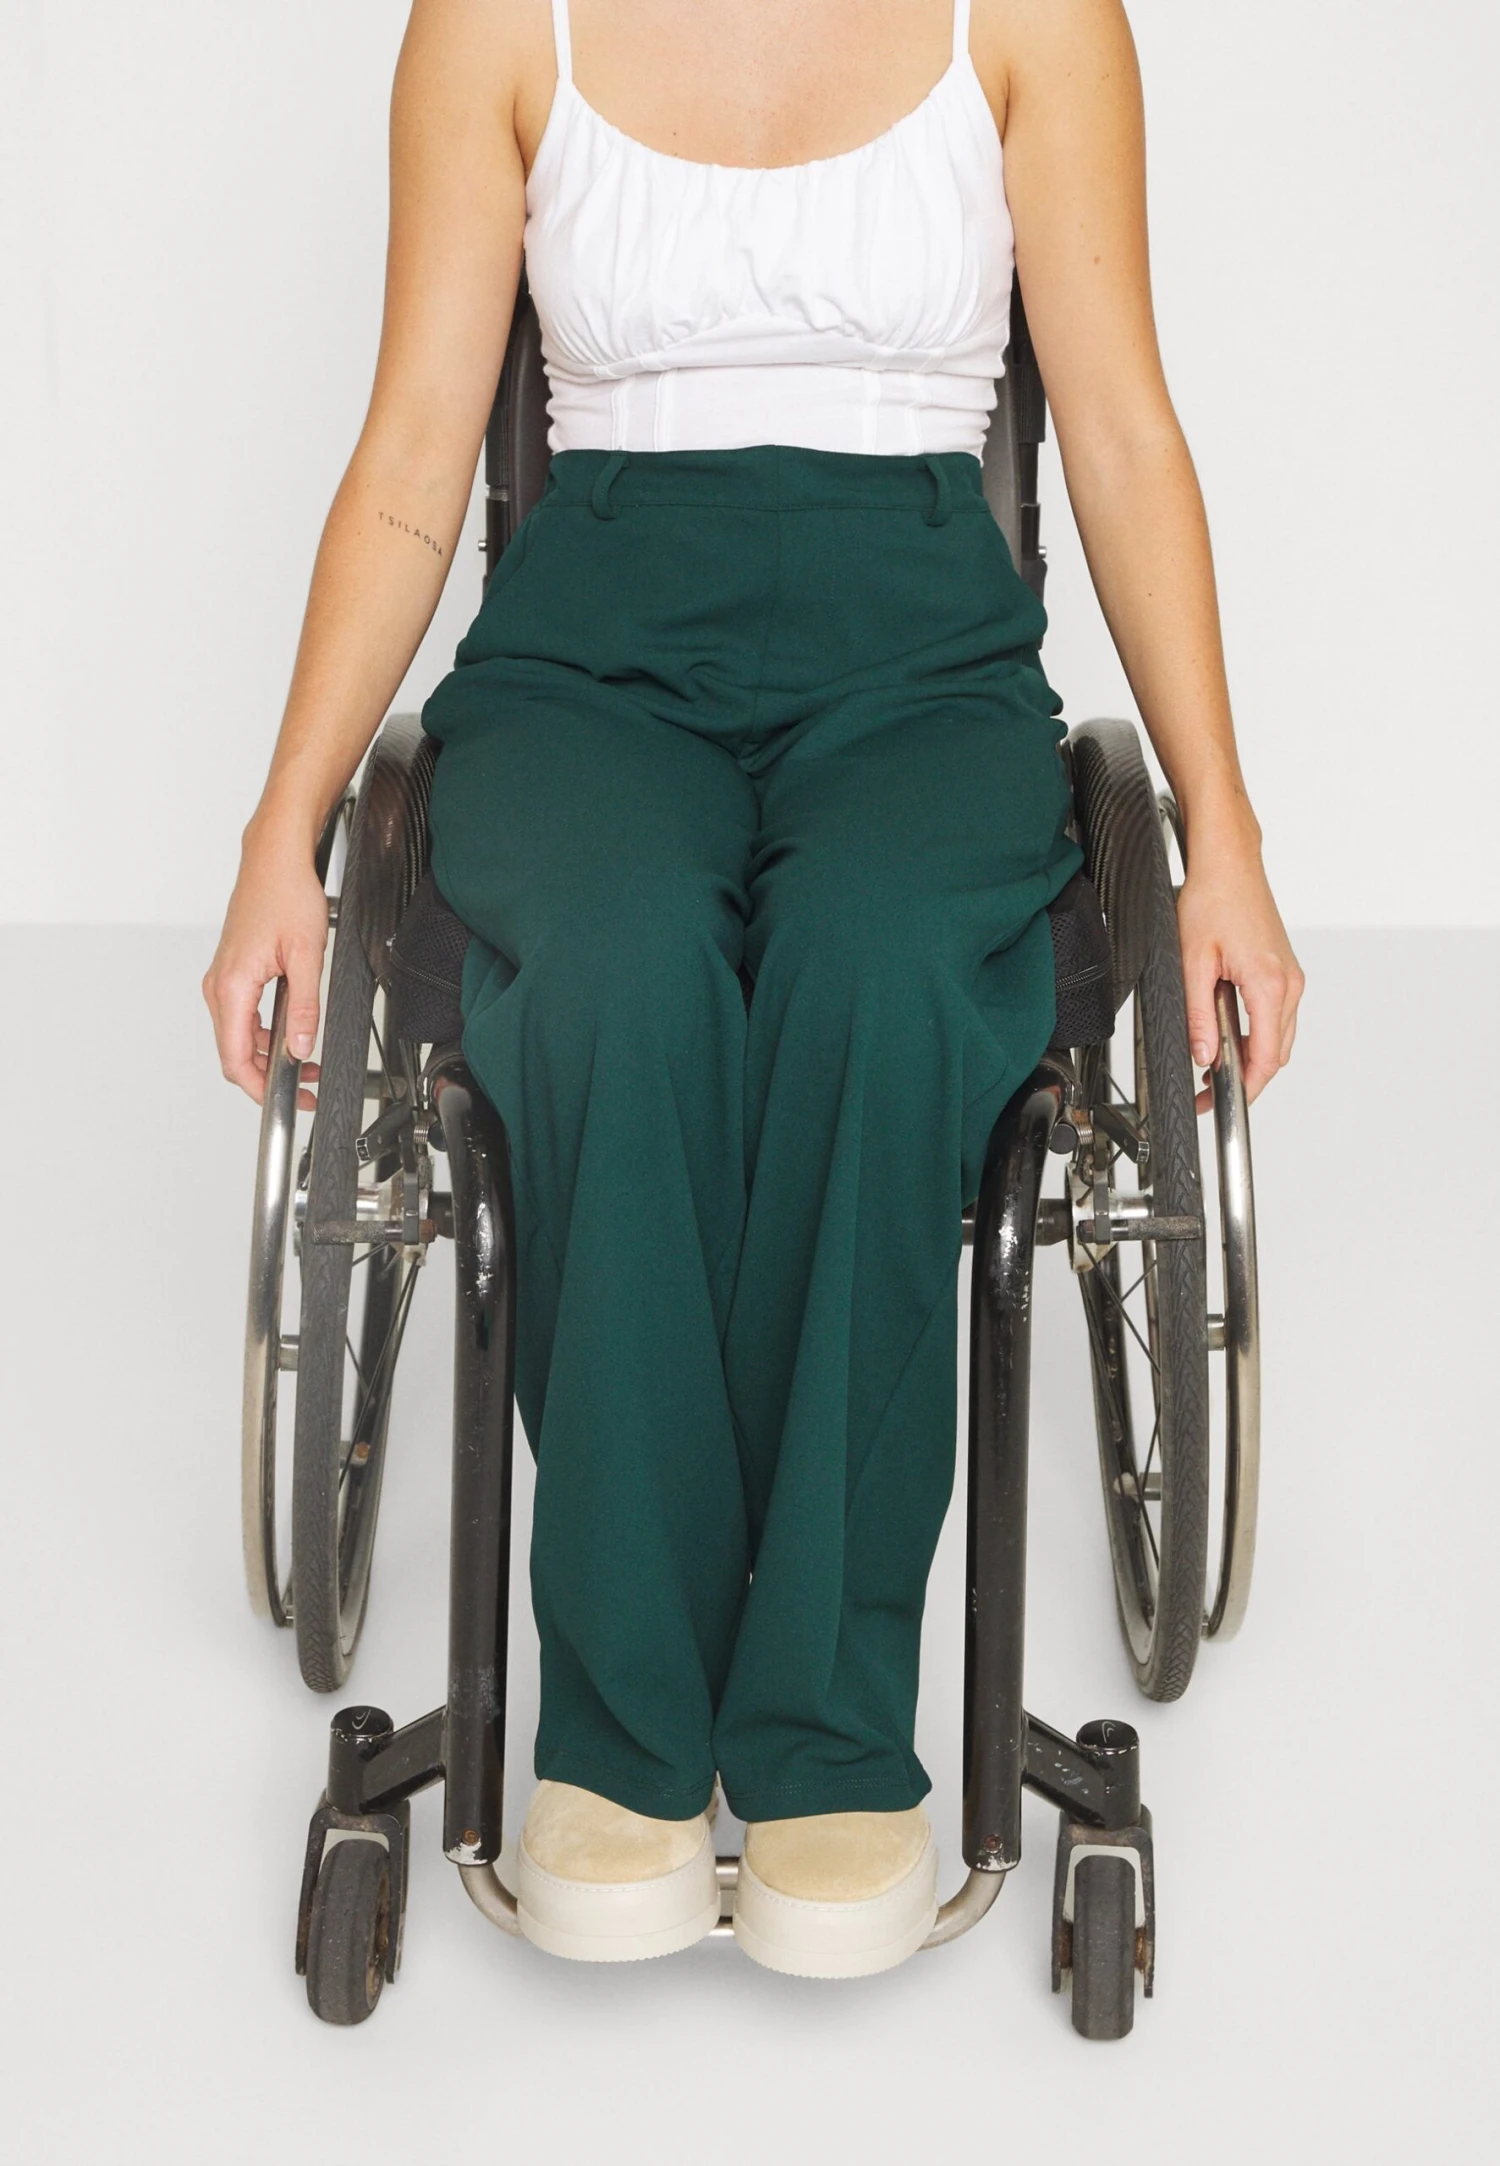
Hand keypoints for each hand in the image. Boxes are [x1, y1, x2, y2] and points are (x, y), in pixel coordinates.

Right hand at [203, 821, 329, 1108]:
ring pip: (238, 1037)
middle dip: (268, 1076)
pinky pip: (241, 1017)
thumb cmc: (286, 895)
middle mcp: (219, 986)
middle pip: (233, 1053)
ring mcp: (222, 980)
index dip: (259, 1088)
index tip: (287, 1100)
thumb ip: (304, 1009)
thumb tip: (301, 1048)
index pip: (234, 1058)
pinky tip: (291, 1034)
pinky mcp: (232, 974)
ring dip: (267, 1055)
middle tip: (306, 1088)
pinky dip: (263, 1033)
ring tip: (306, 1063)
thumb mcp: (306, 957)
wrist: (274, 861)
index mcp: (232, 986)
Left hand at [1176, 845, 1303, 1113]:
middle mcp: (1290, 984)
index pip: (1265, 1059)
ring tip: (1213, 1066)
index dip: (1243, 1089)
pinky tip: (1230, 1035)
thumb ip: (1198, 1015)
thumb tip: (1204, 1054)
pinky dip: (1258, 1035)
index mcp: (1270, 985)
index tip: (1218, 1103)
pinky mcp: (1286, 971)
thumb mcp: (1192, 963)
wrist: (1229, 865)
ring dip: (1252, 1057)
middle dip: (1245, 1080)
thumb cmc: (1212, 900)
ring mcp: (1292, 978)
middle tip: (1207, 1092)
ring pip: (1279, 1038)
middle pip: (1276, 1055)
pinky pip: (1278, 1017)